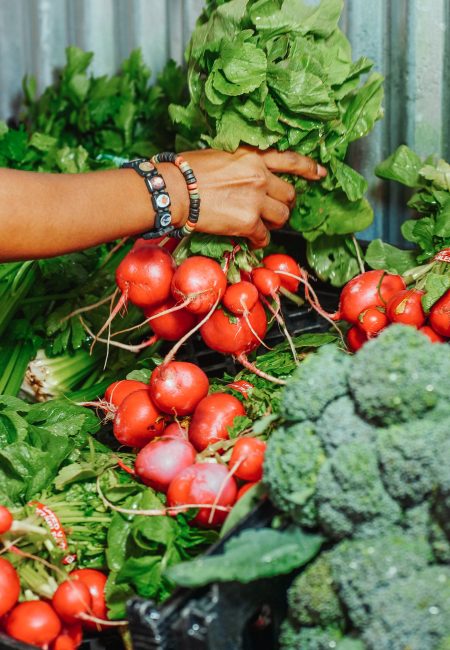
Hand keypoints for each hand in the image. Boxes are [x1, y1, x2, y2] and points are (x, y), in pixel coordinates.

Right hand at [179, 147, 325, 246]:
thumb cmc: (188, 171)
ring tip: (260, 225)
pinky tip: (249, 240)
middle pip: (289, 195)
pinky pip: (264, 236)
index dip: (309, 168)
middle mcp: (260, 176)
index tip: (320, 174)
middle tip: (274, 210)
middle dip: (284, 204)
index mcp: (254, 156)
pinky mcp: (248, 222)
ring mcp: (256, 200)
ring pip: (281, 217)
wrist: (175, 190)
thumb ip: (243, 164)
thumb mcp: (222, 155)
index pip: (291, 160)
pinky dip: (258, 241)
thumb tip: (249, 175)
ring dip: (273, 223)